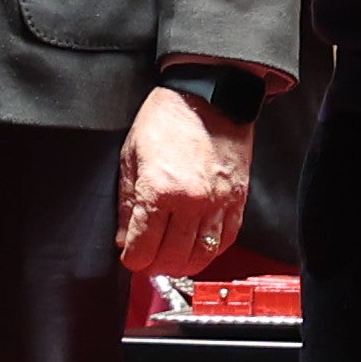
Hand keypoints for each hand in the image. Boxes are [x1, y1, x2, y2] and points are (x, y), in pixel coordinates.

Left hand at [119, 85, 255, 277]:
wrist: (209, 96)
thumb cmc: (168, 118)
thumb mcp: (131, 156)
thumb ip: (126, 203)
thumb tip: (123, 237)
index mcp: (159, 190)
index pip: (142, 249)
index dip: (131, 259)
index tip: (129, 255)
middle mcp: (191, 202)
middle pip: (170, 259)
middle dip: (153, 265)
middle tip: (147, 259)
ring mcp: (217, 203)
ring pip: (200, 256)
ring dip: (182, 263)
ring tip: (171, 258)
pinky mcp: (237, 200)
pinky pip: (225, 240)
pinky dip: (210, 250)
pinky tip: (197, 247)